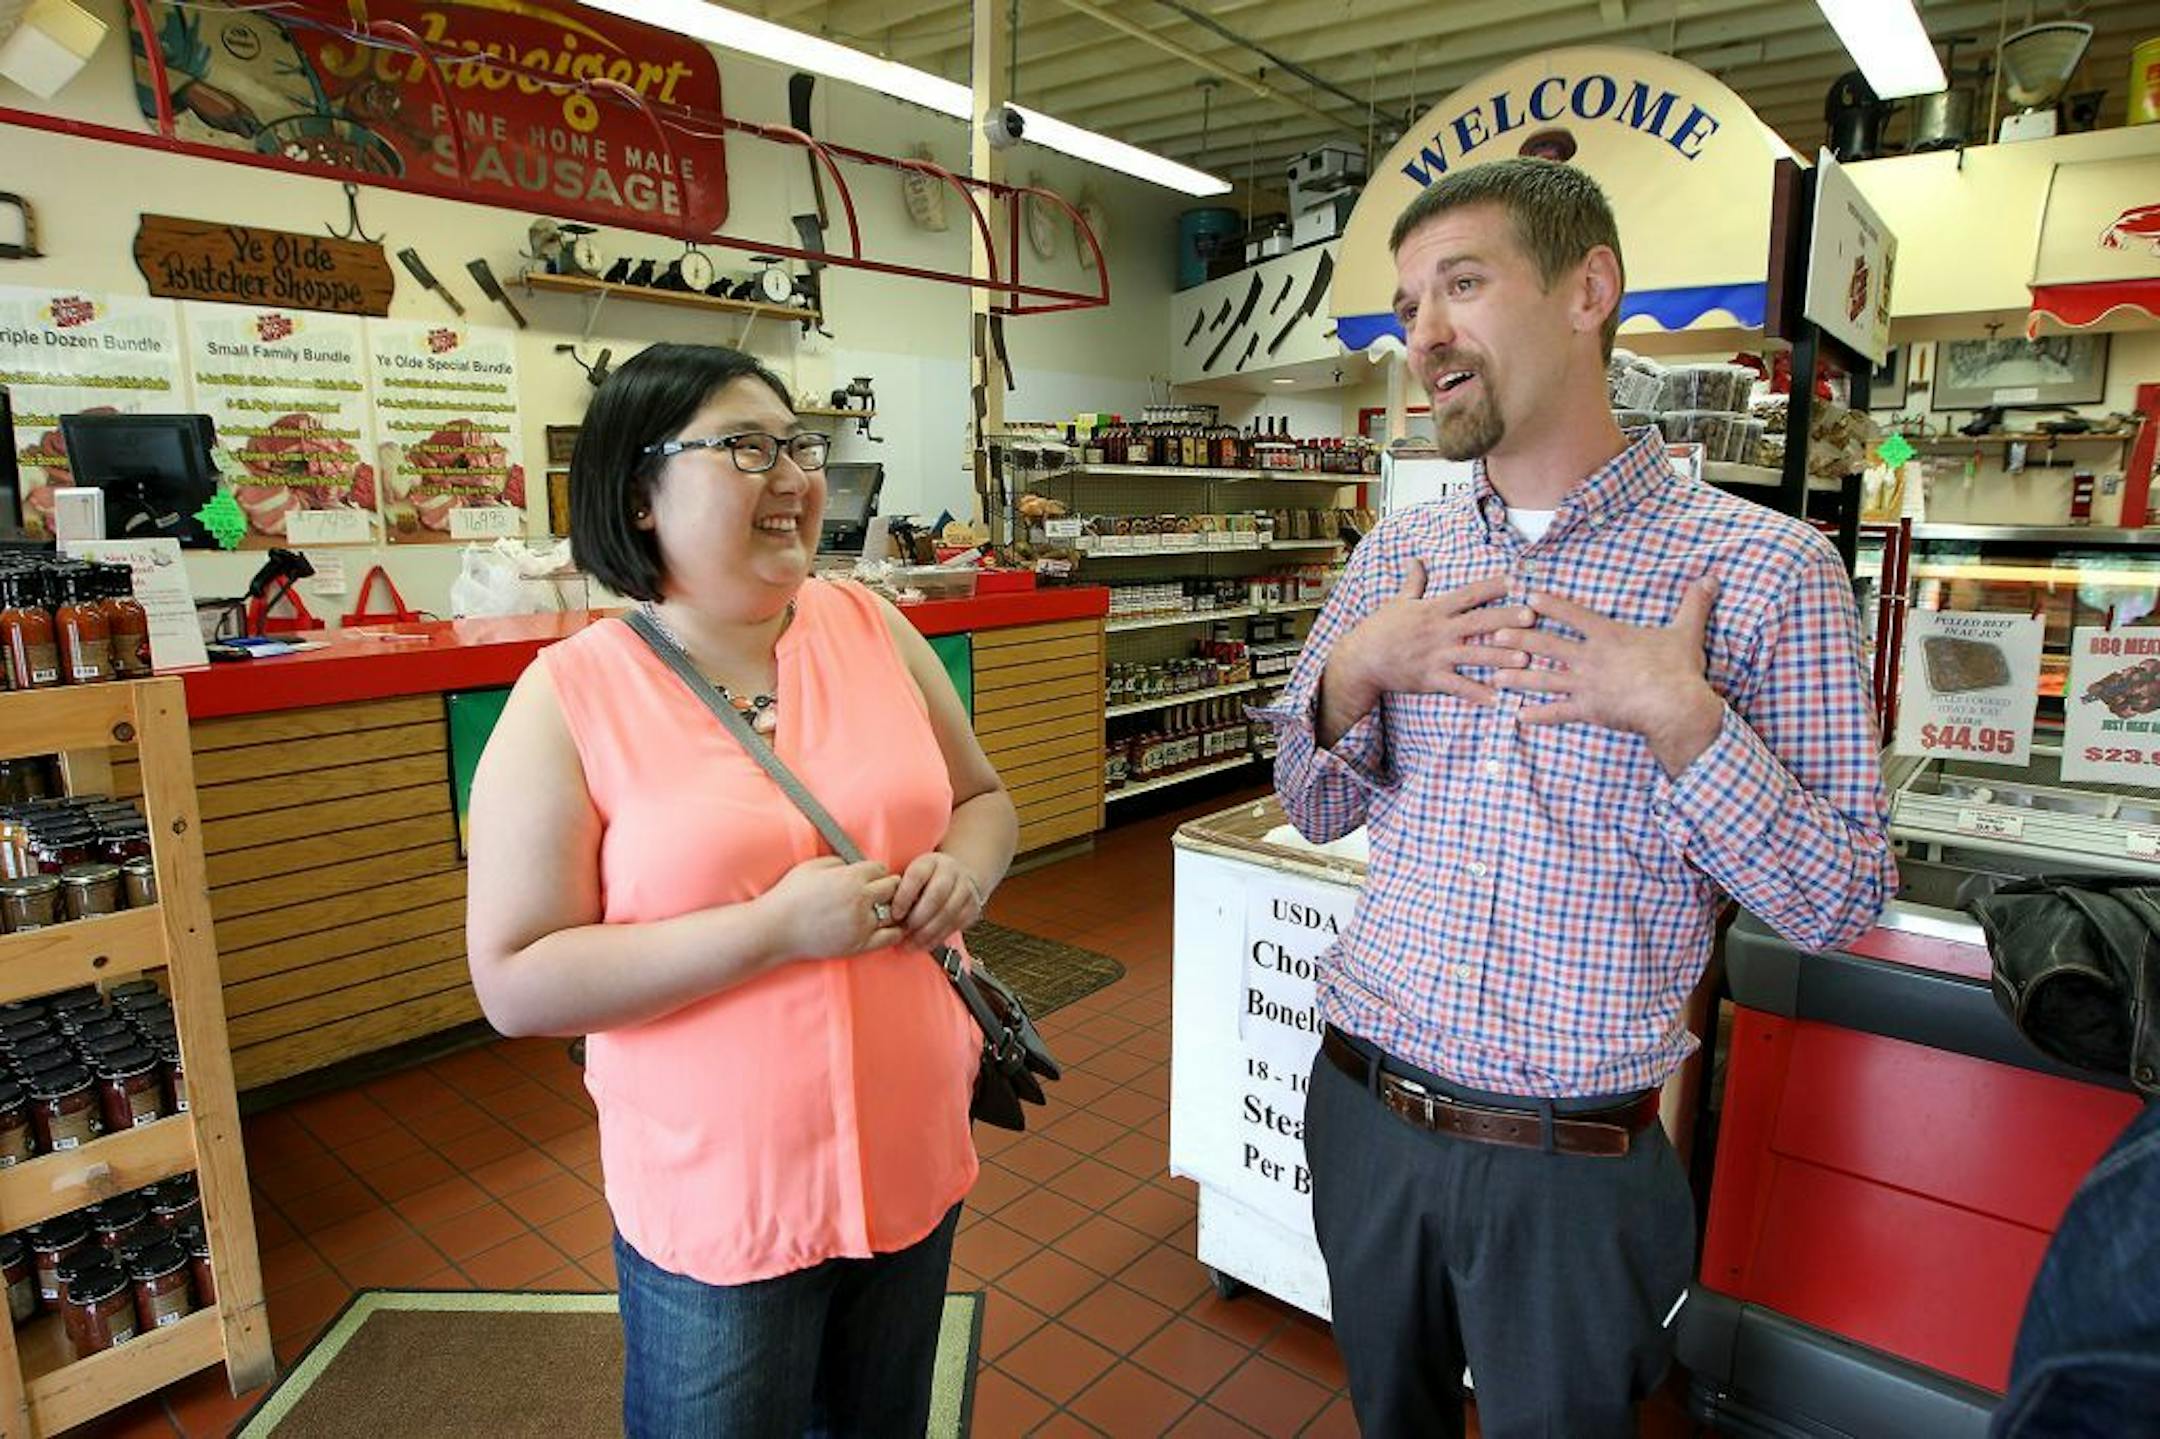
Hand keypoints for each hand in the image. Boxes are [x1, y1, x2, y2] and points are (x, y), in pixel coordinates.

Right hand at [760, 857, 902, 963]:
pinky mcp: (859, 945)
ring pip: (894, 911)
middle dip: (886, 887)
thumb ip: (838, 862)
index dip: (874, 872)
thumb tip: (854, 865)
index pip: (881, 869)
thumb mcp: (812, 866)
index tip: (869, 877)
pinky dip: (893, 930)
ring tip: (880, 909)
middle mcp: (860, 900)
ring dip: (890, 908)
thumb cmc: (790, 895)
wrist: (775, 929)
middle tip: (877, 892)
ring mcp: (862, 924)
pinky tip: (886, 927)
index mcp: (850, 877)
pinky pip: (891, 937)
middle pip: (892, 888)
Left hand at [891, 852, 983, 952]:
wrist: (957, 876)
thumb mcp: (910, 874)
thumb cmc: (926, 879)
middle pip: (936, 895)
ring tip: (911, 944)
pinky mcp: (972, 906)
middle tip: (903, 931)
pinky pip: (956, 925)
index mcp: (930, 861)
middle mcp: (950, 872)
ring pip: (948, 913)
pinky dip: (939, 938)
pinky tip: (925, 944)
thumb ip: (898, 888)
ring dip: (928, 932)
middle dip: (918, 918)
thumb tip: (880, 910)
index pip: (917, 876)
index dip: (905, 896)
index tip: (895, 914)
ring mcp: (964, 889)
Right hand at [1331, 563, 1526, 709]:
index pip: (1468, 594)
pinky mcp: (1430, 678)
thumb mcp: (1398, 602)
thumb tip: (1416, 560)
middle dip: (1506, 619)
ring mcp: (1435, 656)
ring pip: (1474, 655)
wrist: (1360, 659)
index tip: (1516, 580)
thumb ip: (1413, 582)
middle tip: (1532, 616)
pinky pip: (1458, 686)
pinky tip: (1498, 699)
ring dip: (1500, 657)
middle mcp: (1438, 631)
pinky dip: (1477, 693)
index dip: (1492, 586)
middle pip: (1478, 622)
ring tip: (1526, 660)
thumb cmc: (1380, 629)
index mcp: (1434, 610)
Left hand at [1492, 578, 1724, 771]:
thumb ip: (1693, 604)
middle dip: (1519, 638)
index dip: (1550, 605)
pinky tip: (1517, 716)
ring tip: (1494, 675)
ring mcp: (1587, 685)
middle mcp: (1591, 658)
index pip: (1573, 615)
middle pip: (1547, 645)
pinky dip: (1538, 715)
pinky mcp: (1589, 710)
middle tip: (1494, 634)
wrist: (1676, 707)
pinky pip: (1558, 713)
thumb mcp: (1686, 632)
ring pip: (1544, 679)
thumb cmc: (1679, 670)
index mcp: (1609, 636)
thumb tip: (1712, 577)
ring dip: (1518, 677)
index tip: (1528, 597)